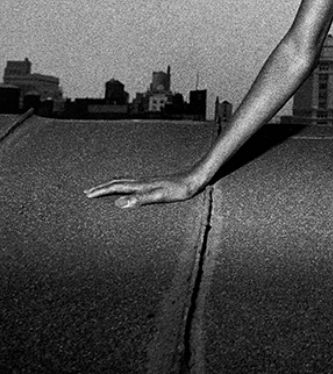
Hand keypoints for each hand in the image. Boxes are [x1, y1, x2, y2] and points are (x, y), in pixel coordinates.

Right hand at [84, 172, 202, 207]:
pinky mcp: (156, 183)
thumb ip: (140, 199)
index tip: (87, 195)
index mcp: (141, 185)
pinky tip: (128, 189)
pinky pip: (133, 184)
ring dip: (111, 185)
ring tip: (103, 189)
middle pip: (117, 182)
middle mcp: (143, 181)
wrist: (196, 177)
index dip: (101, 191)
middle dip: (102, 187)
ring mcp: (149, 181)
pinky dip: (124, 186)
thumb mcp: (161, 196)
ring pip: (125, 182)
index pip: (116, 187)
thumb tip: (118, 203)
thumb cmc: (181, 189)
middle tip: (87, 192)